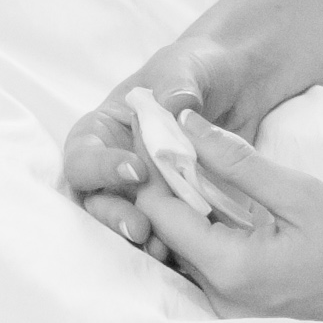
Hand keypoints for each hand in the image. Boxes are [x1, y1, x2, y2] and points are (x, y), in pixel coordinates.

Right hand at [62, 35, 259, 252]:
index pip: (84, 155)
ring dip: (139, 238)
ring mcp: (144, 193)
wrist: (238, 88)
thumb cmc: (196, 70)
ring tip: (162, 249)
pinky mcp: (176, 211)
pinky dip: (172, 246)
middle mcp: (115, 167)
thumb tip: (175, 103)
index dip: (101, 168)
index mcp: (104, 131)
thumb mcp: (186, 68)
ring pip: (125, 224)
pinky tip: (187, 254)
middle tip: (140, 227)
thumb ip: (177, 83)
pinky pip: (166, 234)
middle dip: (113, 216)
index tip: (136, 171)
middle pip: (95, 200)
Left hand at [132, 119, 322, 322]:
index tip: (151, 124)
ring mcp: (232, 307)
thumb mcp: (300, 193)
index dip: (149, 164)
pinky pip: (206, 261)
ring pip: (182, 247)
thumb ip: (237, 162)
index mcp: (230, 270)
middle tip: (167, 132)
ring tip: (188, 154)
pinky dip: (203, 224)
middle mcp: (220, 297)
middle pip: (165, 232)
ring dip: (181, 202)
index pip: (159, 212)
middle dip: (161, 181)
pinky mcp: (246, 305)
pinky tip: (215, 192)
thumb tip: (187, 124)